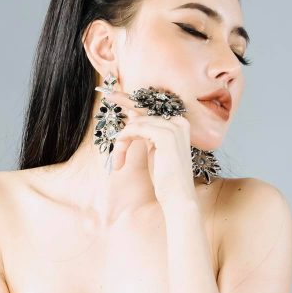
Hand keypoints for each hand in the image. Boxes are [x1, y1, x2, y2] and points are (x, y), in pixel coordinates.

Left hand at [96, 85, 196, 207]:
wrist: (178, 198)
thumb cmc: (166, 178)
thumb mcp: (153, 150)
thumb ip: (145, 131)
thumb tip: (132, 113)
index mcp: (179, 124)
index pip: (150, 110)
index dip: (130, 101)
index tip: (112, 94)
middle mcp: (179, 122)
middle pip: (141, 115)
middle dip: (124, 125)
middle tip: (113, 125)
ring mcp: (174, 127)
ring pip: (136, 123)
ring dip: (122, 142)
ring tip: (119, 162)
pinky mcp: (166, 135)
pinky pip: (135, 128)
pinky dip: (124, 140)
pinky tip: (121, 157)